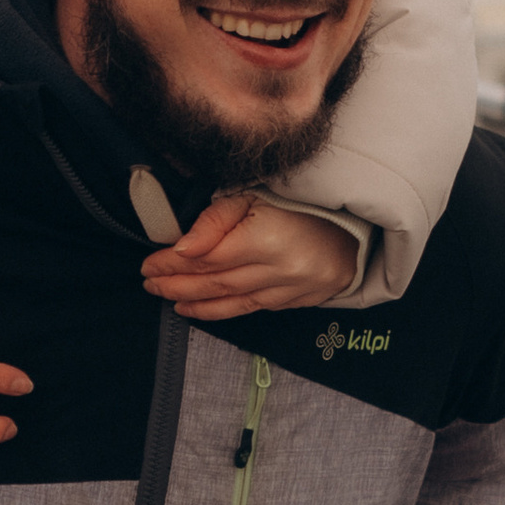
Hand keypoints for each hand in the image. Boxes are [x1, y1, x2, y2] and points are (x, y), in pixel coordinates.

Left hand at [140, 193, 356, 322]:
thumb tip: (181, 248)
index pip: (205, 258)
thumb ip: (215, 221)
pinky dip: (225, 310)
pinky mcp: (300, 300)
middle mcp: (278, 270)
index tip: (149, 264)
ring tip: (170, 300)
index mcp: (264, 239)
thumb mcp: (253, 194)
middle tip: (150, 285)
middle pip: (215, 283)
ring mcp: (291, 289)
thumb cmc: (301, 200)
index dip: (172, 263)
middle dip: (177, 285)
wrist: (354, 221)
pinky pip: (255, 308)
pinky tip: (203, 308)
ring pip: (233, 302)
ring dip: (196, 303)